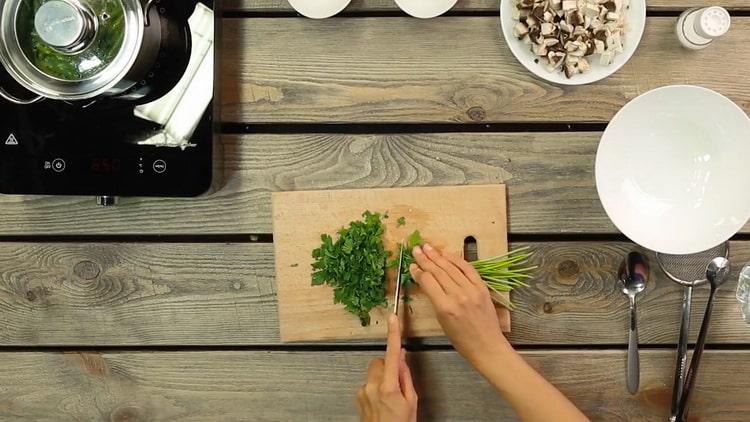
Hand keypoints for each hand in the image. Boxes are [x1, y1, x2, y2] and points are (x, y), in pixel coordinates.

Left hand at [357, 314, 417, 421]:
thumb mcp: (411, 402)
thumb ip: (405, 377)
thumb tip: (401, 358)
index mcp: (388, 387)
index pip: (392, 354)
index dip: (393, 334)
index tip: (392, 319)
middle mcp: (372, 387)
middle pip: (380, 362)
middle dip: (389, 366)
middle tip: (398, 384)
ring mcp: (362, 392)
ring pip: (374, 373)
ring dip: (382, 379)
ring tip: (390, 399)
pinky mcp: (357, 396)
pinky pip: (368, 384)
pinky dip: (375, 388)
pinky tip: (382, 403)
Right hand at [410, 244, 510, 366]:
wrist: (487, 346)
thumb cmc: (461, 340)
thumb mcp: (441, 321)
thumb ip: (434, 299)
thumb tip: (426, 281)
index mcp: (445, 307)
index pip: (428, 282)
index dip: (418, 271)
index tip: (412, 265)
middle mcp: (458, 295)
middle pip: (438, 271)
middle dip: (425, 259)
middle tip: (416, 249)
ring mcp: (472, 290)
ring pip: (451, 267)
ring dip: (438, 256)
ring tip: (427, 247)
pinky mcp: (482, 287)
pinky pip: (468, 269)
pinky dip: (456, 259)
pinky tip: (447, 254)